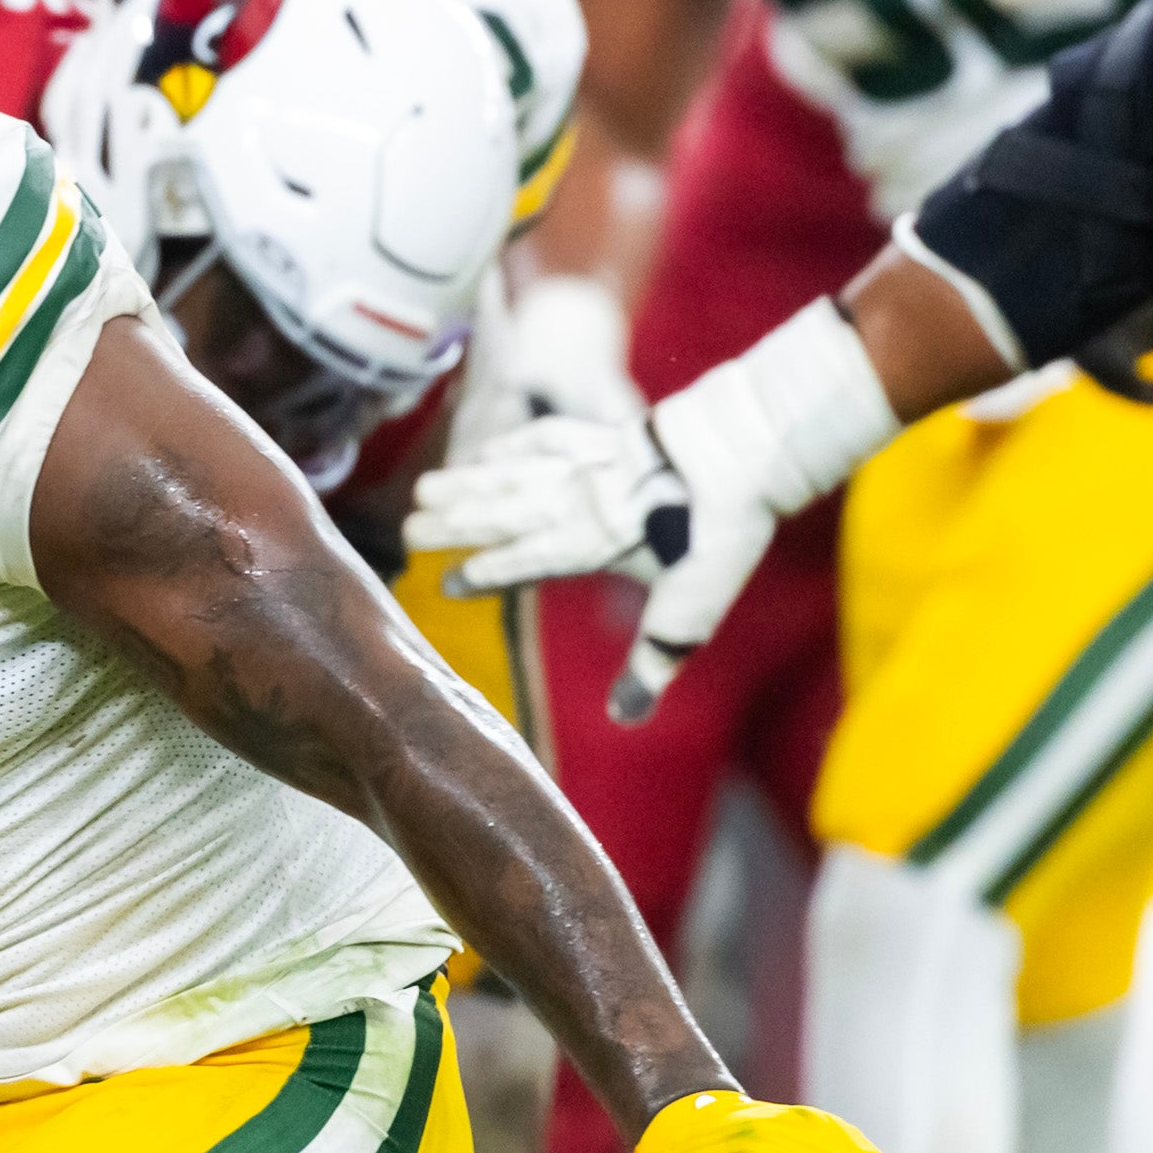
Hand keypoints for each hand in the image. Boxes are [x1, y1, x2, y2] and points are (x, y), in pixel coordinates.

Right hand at [414, 297, 898, 720]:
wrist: (746, 447)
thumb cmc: (718, 531)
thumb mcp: (690, 609)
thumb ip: (651, 661)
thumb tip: (626, 719)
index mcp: (590, 544)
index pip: (523, 562)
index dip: (483, 574)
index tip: (442, 586)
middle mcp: (577, 502)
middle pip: (504, 514)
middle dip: (454, 525)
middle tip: (406, 534)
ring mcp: (587, 464)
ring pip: (513, 475)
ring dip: (467, 484)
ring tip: (423, 490)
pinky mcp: (605, 433)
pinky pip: (544, 438)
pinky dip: (510, 446)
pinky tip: (486, 453)